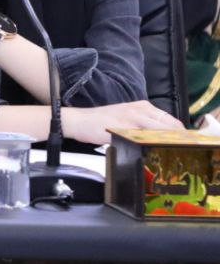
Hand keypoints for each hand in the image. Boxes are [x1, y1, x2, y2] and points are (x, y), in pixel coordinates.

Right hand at [62, 100, 184, 144]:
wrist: (78, 121)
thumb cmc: (102, 122)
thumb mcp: (127, 118)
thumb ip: (145, 125)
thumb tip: (165, 139)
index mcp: (143, 106)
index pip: (173, 122)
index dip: (181, 137)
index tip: (184, 148)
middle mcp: (140, 109)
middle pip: (170, 127)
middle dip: (178, 141)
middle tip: (180, 155)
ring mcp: (131, 118)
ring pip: (160, 133)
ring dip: (168, 144)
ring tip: (171, 156)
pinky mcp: (122, 128)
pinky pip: (143, 139)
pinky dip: (151, 146)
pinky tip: (152, 153)